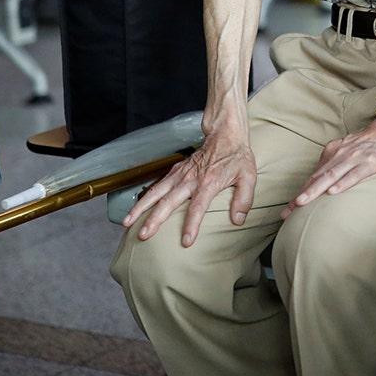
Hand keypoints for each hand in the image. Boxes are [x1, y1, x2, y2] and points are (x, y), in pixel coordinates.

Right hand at [122, 132, 257, 245]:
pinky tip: (135, 209)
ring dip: (140, 208)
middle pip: (169, 201)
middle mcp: (190, 179)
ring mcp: (180, 174)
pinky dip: (144, 197)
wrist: (225, 134)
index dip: (191, 224)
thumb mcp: (248, 177)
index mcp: (208, 182)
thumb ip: (244, 199)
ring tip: (127, 222)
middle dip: (155, 219)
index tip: (186, 241)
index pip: (198, 207)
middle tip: (143, 235)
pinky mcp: (175, 171)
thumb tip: (238, 220)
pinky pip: (157, 185)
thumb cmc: (236, 157)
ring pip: (156, 192)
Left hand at [284, 116, 375, 217]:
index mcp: (333, 152)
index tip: (287, 211)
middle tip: (286, 213)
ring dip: (314, 190)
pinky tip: (333, 192)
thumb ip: (337, 164)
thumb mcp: (349, 151)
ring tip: (301, 203)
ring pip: (331, 177)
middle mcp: (340, 155)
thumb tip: (324, 184)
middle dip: (300, 196)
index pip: (313, 176)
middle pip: (317, 178)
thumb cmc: (373, 143)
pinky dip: (343, 183)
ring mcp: (355, 158)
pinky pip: (354, 175)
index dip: (300, 193)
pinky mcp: (371, 162)